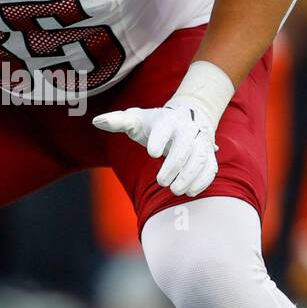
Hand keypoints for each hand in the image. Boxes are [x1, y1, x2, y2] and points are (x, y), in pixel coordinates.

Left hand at [92, 97, 217, 196]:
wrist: (188, 116)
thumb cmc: (156, 123)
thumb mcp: (136, 119)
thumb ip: (117, 121)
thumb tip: (96, 121)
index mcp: (167, 120)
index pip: (164, 129)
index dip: (159, 140)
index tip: (152, 153)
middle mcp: (187, 130)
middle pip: (184, 147)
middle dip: (174, 165)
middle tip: (161, 182)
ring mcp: (200, 142)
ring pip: (199, 158)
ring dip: (190, 176)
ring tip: (176, 190)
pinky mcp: (208, 155)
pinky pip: (209, 167)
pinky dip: (202, 180)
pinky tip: (190, 191)